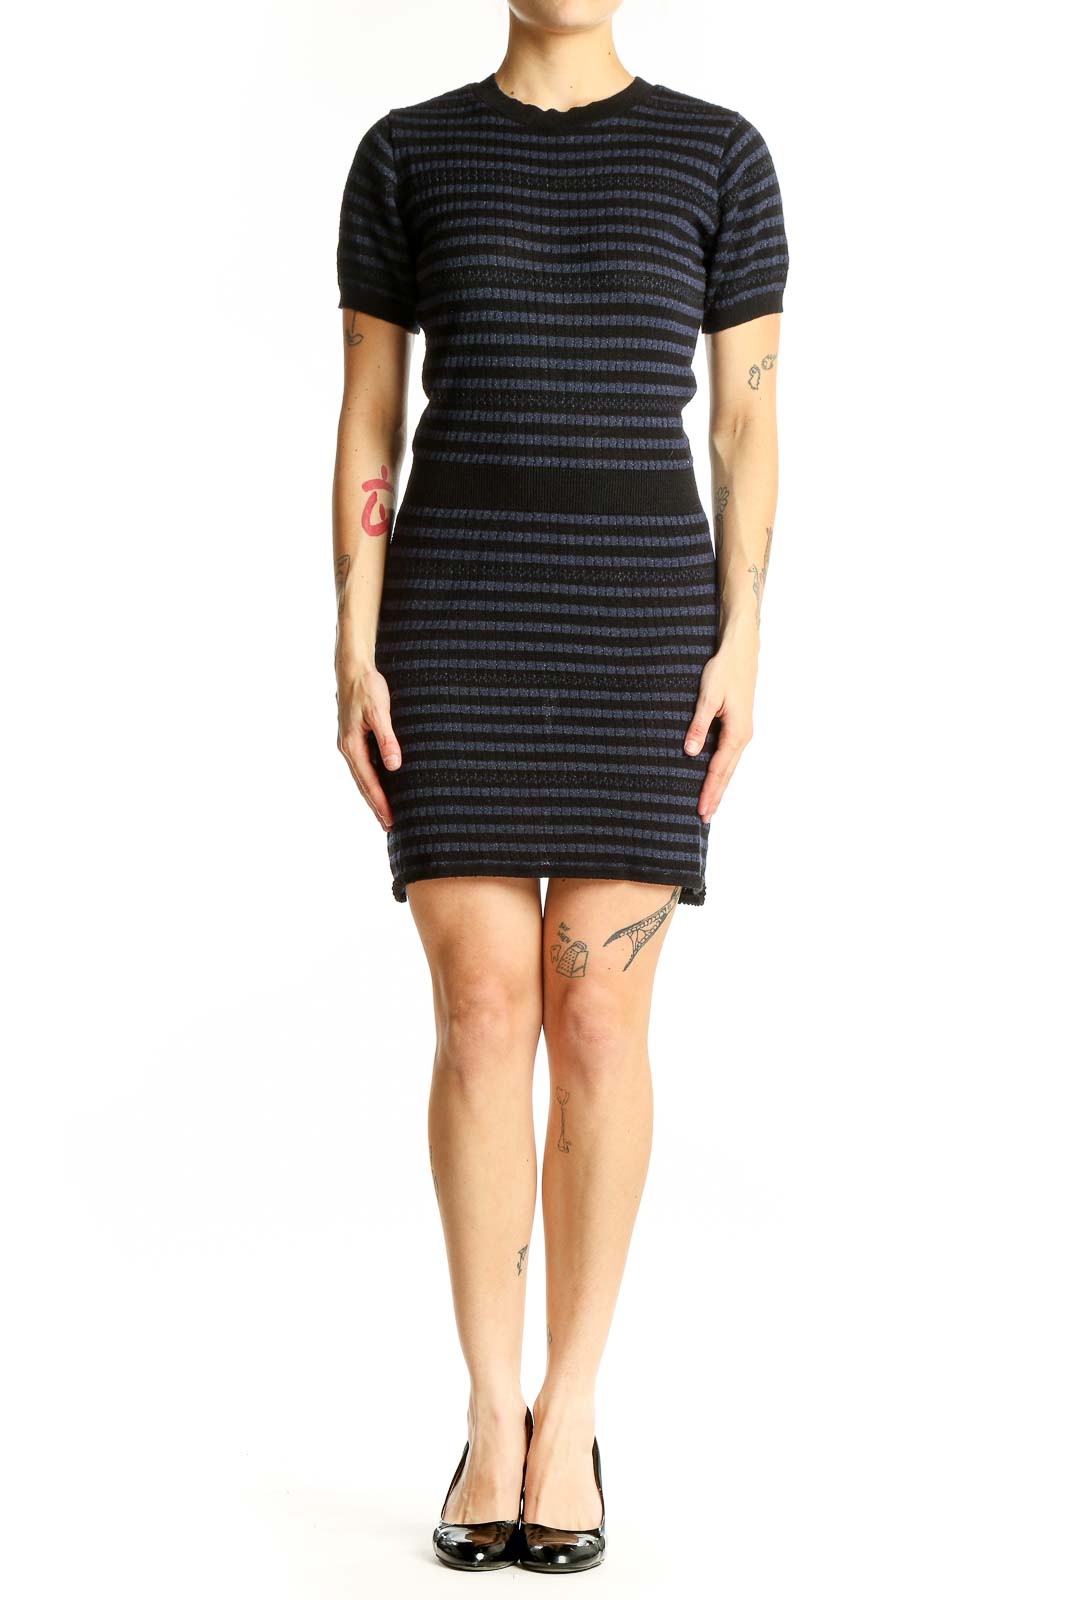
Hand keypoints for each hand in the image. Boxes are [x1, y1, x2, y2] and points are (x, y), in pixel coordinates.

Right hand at [336, 658, 401, 830]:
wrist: (352, 669)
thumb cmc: (367, 687)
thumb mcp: (379, 711)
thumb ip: (387, 738)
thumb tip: (393, 766)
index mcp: (351, 745)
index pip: (368, 781)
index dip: (380, 802)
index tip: (390, 819)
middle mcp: (347, 748)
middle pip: (363, 784)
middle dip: (375, 806)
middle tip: (389, 826)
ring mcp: (348, 744)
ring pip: (362, 777)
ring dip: (372, 796)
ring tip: (384, 814)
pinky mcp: (353, 738)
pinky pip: (363, 766)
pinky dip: (371, 781)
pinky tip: (380, 786)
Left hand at [683, 632, 757, 821]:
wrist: (740, 651)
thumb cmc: (724, 670)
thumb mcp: (708, 697)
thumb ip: (699, 725)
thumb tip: (691, 752)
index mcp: (737, 733)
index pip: (719, 770)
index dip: (709, 791)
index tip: (701, 810)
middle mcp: (742, 736)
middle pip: (726, 773)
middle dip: (716, 796)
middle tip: (704, 818)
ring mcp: (742, 731)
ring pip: (729, 766)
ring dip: (719, 785)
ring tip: (710, 805)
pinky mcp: (738, 725)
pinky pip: (729, 755)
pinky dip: (721, 770)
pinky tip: (715, 777)